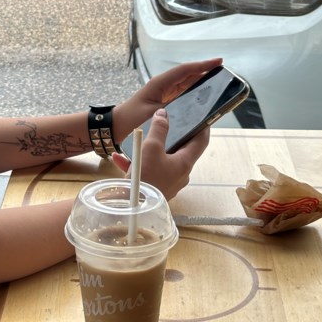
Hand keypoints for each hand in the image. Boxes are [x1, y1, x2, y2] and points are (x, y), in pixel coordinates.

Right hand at [112, 58, 220, 199]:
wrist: (133, 207)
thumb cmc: (146, 176)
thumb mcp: (151, 147)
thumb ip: (159, 129)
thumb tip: (164, 114)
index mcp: (184, 163)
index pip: (201, 141)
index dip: (202, 127)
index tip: (202, 116)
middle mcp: (180, 174)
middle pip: (180, 150)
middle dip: (171, 137)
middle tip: (165, 124)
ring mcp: (169, 183)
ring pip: (161, 161)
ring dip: (149, 150)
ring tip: (136, 142)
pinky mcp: (156, 189)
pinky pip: (149, 172)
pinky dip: (137, 164)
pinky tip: (119, 159)